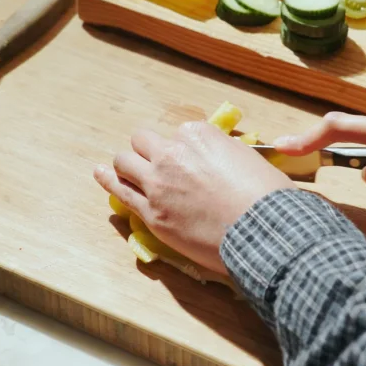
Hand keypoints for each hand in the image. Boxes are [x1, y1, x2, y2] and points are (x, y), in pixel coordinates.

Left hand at [94, 121, 293, 274]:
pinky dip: (108, 180)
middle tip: (158, 166)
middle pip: (143, 141)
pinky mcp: (151, 213)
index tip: (191, 162)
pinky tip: (100, 173)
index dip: (183, 149)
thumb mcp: (248, 159)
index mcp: (198, 135)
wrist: (262, 232)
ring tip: (129, 171)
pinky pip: (120, 190)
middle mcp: (173, 153)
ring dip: (127, 164)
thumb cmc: (265, 196)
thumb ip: (224, 153)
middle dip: (149, 150)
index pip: (178, 133)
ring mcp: (158, 183)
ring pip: (124, 160)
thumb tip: (219, 159)